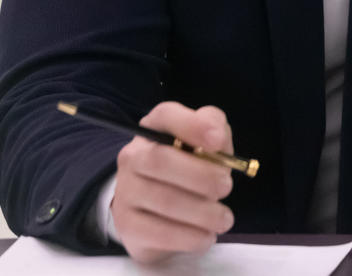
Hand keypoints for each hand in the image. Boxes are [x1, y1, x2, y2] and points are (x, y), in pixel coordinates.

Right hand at [112, 102, 235, 263]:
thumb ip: (216, 130)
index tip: (218, 141)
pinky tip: (205, 236)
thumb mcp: (207, 144)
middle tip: (226, 187)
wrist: (156, 210)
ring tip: (224, 219)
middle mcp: (132, 156)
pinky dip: (188, 236)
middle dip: (201, 176)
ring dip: (202, 212)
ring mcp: (125, 191)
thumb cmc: (189, 168)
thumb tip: (216, 136)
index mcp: (155, 129)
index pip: (165, 115)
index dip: (193, 125)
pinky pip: (157, 232)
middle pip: (160, 160)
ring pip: (163, 200)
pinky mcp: (127, 224)